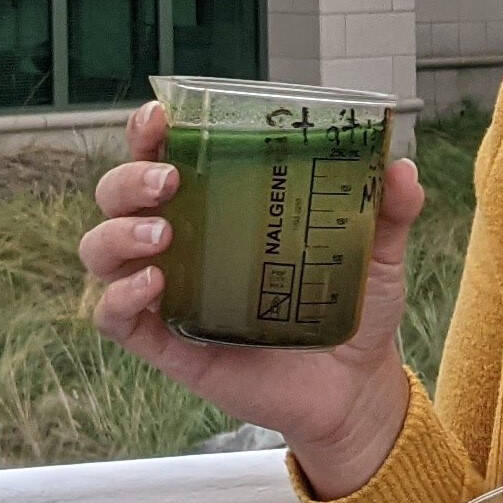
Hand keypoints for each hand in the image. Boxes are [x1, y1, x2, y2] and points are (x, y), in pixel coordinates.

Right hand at [78, 98, 425, 496]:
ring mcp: (172, 294)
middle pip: (120, 196)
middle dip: (129, 178)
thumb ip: (390, 209)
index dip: (150, 132)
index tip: (162, 115)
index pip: (167, 158)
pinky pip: (113, 318)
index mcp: (224, 208)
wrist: (357, 387)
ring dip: (118, 233)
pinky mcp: (169, 345)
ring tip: (163, 233)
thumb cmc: (354, 310)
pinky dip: (119, 297)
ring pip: (102, 250)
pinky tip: (153, 284)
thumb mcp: (377, 254)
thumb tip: (400, 166)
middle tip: (170, 180)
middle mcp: (187, 245)